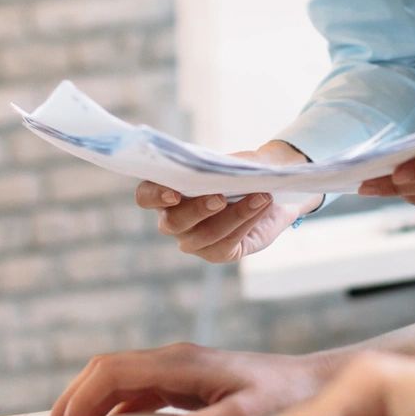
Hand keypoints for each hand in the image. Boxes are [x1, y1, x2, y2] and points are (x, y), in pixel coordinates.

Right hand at [39, 343, 338, 415]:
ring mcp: (177, 368)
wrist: (315, 384)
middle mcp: (173, 358)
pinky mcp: (184, 381)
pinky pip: (135, 391)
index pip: (112, 372)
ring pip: (116, 380)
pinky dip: (110, 409)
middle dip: (72, 401)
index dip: (79, 400)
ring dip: (87, 405)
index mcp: (181, 362)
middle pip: (105, 370)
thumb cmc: (286, 400)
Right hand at [136, 141, 317, 261]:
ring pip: (206, 235)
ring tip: (260, 196)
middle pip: (174, 222)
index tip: (174, 193)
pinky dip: (247, 221)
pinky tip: (262, 205)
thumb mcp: (231, 162)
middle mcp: (173, 220)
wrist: (268, 190)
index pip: (145, 196)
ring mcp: (193, 241)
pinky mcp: (216, 253)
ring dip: (235, 214)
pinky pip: (227, 244)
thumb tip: (225, 170)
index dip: (155, 196)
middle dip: (197, 210)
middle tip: (220, 197)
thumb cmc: (238, 171)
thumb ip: (221, 165)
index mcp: (165, 191)